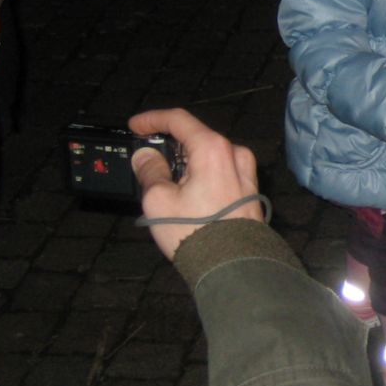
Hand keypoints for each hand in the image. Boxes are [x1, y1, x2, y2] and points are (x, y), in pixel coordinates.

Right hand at [130, 108, 262, 259]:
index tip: (136, 126)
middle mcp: (235, 155)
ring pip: (209, 156)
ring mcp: (246, 172)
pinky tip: (187, 193)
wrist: (234, 266)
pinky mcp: (250, 190)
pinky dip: (202, 174)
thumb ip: (150, 171)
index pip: (179, 120)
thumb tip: (146, 156)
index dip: (153, 120)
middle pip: (196, 138)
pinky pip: (222, 171)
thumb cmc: (197, 234)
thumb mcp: (159, 200)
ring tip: (166, 182)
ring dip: (186, 162)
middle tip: (148, 158)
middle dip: (170, 145)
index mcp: (213, 149)